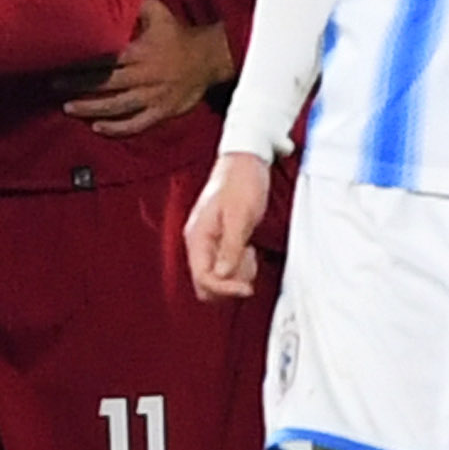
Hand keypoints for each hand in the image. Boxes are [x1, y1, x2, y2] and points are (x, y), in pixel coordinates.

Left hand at [63, 0, 233, 135]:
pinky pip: (137, 124)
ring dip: (91, 108)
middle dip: (77, 85)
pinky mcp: (162, 112)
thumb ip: (134, 5)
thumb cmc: (178, 34)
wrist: (209, 57)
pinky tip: (98, 128)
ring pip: (117, 106)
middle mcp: (144, 76)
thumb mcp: (158, 12)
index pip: (103, 58)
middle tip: (53, 86)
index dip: (80, 61)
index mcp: (140, 52)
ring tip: (68, 107)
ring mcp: (153, 97)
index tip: (59, 62)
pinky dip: (117, 129)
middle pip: (104, 83)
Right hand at [186, 152, 271, 299]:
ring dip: (236, 275)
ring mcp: (209, 242)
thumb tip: (222, 275)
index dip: (225, 289)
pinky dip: (239, 265)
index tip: (248, 288)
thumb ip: (230, 247)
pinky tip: (249, 249)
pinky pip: (225, 266)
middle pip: (205, 284)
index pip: (203, 278)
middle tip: (248, 264)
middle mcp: (198, 242)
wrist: (245, 161)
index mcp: (198, 236)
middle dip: (229, 283)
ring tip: (250, 253)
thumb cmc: (242, 183)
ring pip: (217, 277)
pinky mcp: (220, 240)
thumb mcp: (240, 216)